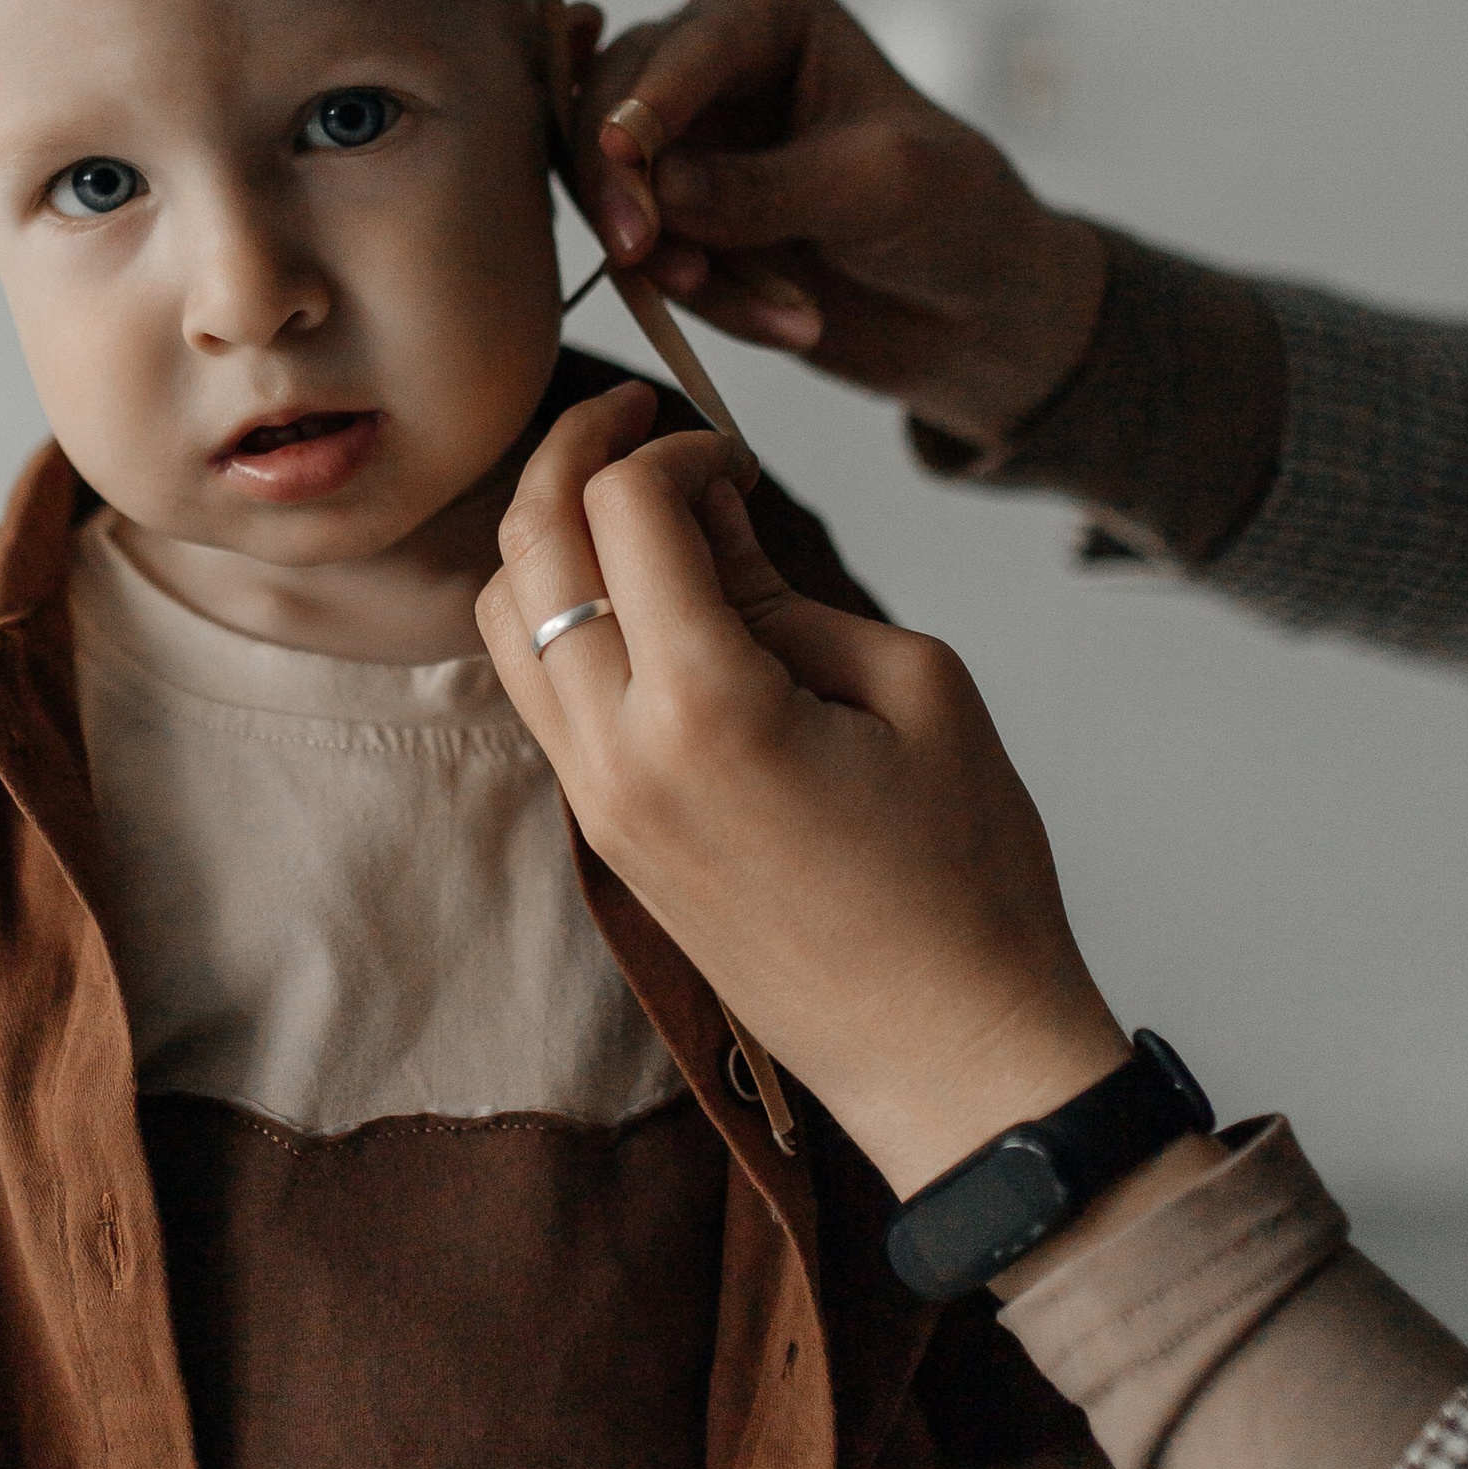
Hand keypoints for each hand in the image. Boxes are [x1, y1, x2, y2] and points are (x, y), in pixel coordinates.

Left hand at [479, 386, 1128, 1197]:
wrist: (948, 1054)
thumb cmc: (965, 875)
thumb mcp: (910, 685)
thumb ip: (786, 585)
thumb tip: (705, 509)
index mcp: (702, 707)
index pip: (621, 507)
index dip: (670, 443)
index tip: (728, 446)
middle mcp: (617, 755)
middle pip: (528, 548)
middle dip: (572, 454)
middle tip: (636, 414)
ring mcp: (596, 804)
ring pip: (502, 618)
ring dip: (550, 535)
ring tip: (631, 501)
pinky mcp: (603, 835)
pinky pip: (536, 691)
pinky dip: (559, 613)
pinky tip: (638, 594)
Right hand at [569, 0, 1103, 445]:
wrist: (972, 305)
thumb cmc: (951, 210)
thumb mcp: (877, 187)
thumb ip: (765, 186)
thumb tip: (656, 190)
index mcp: (763, 8)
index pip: (686, 40)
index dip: (646, 98)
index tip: (621, 150)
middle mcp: (704, 61)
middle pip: (607, 104)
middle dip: (623, 185)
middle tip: (640, 253)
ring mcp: (678, 145)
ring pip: (612, 193)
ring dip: (672, 261)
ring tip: (777, 313)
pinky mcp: (671, 223)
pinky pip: (641, 261)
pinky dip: (701, 302)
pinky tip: (788, 323)